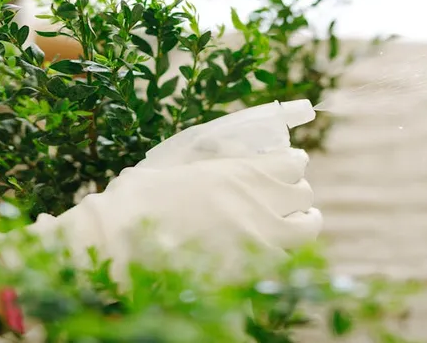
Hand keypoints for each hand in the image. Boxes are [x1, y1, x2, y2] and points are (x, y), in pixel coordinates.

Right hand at [10, 146, 321, 281]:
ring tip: (291, 226)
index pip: (293, 162)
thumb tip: (231, 155)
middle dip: (296, 197)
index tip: (285, 170)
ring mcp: (259, 237)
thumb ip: (213, 160)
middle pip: (304, 194)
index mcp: (240, 171)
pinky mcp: (252, 271)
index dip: (291, 166)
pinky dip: (281, 255)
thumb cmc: (138, 198)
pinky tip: (267, 253)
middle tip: (284, 201)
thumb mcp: (178, 165)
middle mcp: (258, 201)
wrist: (118, 242)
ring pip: (308, 228)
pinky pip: (285, 260)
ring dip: (301, 225)